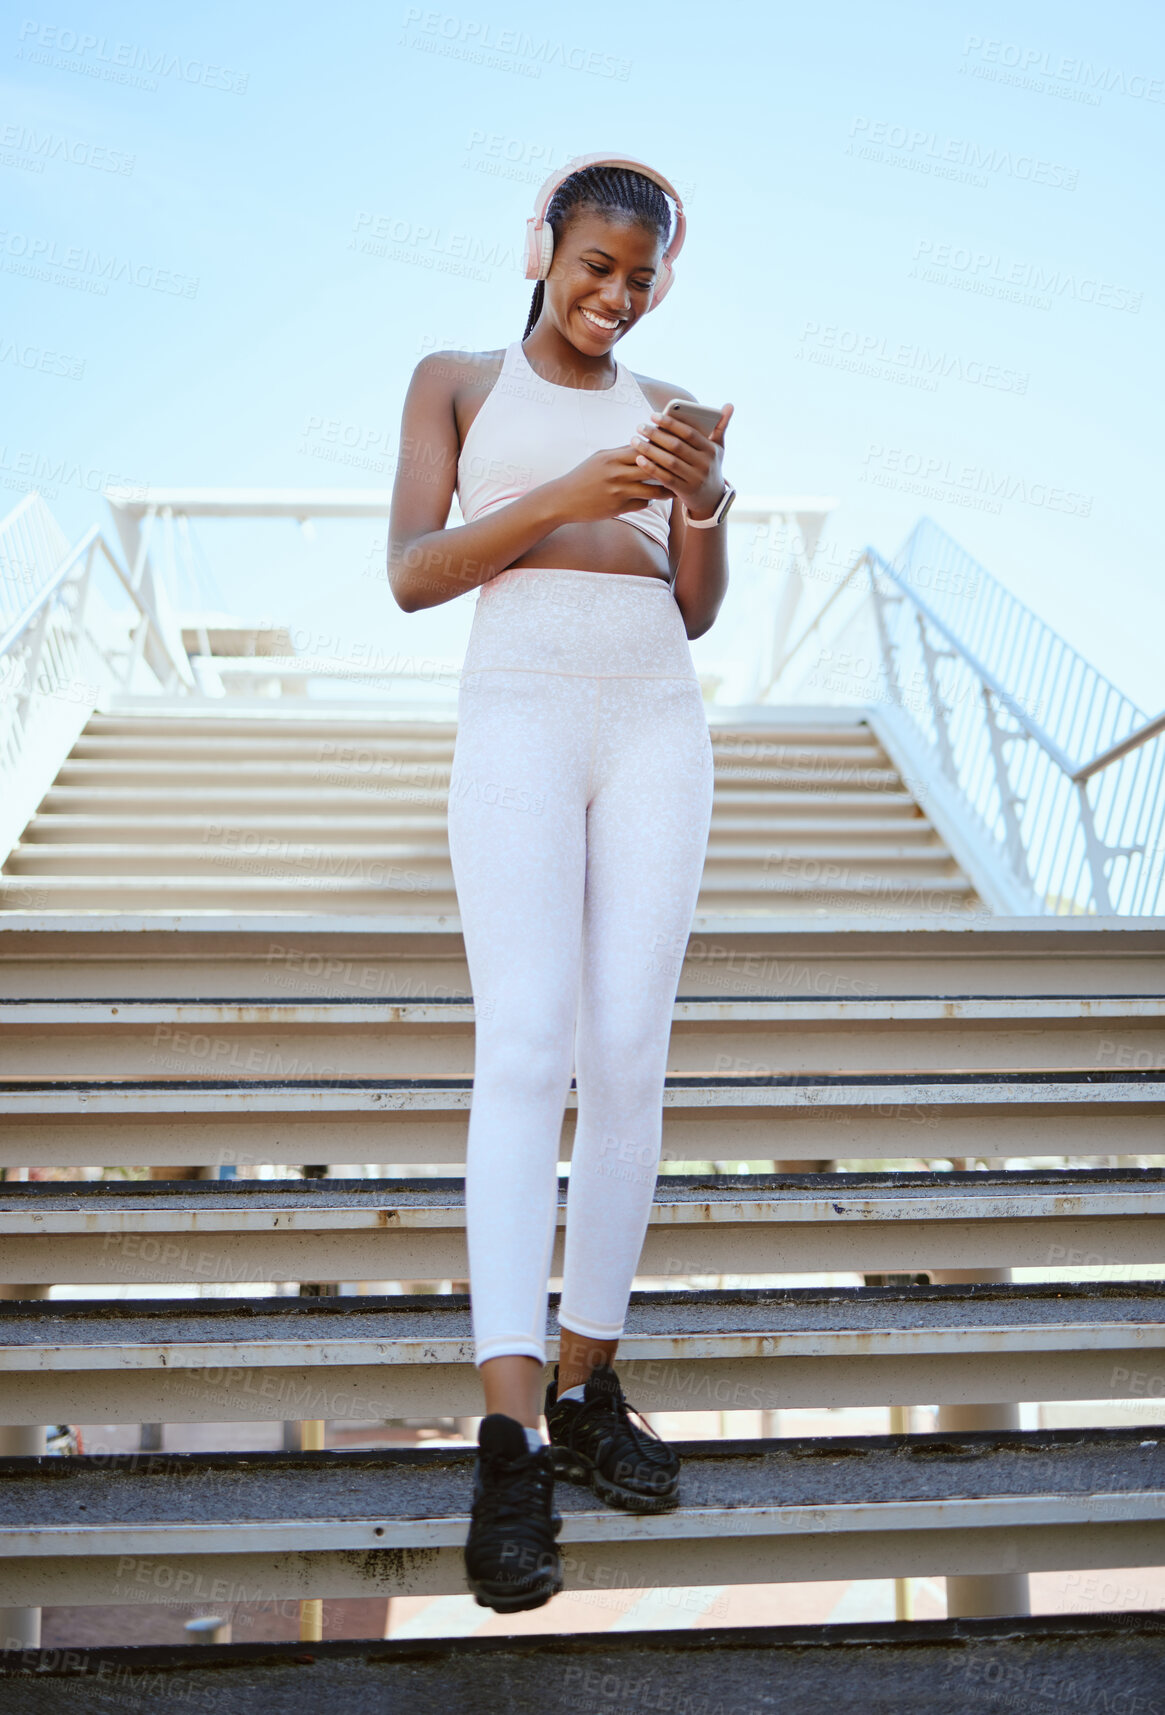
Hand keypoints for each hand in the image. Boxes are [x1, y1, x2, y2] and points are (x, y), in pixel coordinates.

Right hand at [549, 445, 669, 523]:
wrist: (564, 499)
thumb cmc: (583, 476)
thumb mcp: (600, 458)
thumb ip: (621, 452)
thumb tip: (643, 444)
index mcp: (612, 457)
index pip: (644, 448)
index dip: (661, 448)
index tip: (674, 449)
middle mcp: (617, 473)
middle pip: (652, 468)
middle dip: (669, 469)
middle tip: (683, 470)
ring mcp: (618, 491)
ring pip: (652, 489)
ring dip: (665, 490)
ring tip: (674, 489)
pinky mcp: (618, 508)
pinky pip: (642, 504)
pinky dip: (649, 501)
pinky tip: (652, 500)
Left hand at [630, 403, 733, 516]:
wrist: (712, 498)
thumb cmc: (710, 466)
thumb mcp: (718, 447)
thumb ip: (721, 426)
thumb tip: (729, 405)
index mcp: (711, 450)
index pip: (689, 433)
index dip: (671, 423)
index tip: (653, 415)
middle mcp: (704, 464)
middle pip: (676, 446)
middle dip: (656, 435)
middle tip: (640, 427)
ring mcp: (695, 479)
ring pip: (669, 462)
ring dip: (650, 450)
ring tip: (635, 440)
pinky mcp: (685, 491)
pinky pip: (665, 478)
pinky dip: (651, 468)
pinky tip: (639, 459)